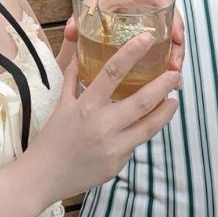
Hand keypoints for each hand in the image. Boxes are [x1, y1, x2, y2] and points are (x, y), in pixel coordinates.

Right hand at [23, 30, 181, 204]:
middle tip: (175, 74)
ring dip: (165, 111)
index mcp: (86, 106)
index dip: (132, 52)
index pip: (113, 72)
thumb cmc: (50, 139)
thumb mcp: (60, 104)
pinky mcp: (118, 164)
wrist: (42, 177)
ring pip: (149, 126)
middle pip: (142, 100)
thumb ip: (73, 78)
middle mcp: (102, 126)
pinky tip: (146, 125)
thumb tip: (80, 52)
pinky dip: (142, 132)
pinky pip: (135, 143)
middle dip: (163, 85)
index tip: (147, 38)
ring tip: (173, 100)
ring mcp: (113, 147)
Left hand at [59, 3, 184, 74]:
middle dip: (176, 45)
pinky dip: (169, 69)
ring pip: (169, 41)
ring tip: (175, 82)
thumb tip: (71, 31)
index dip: (171, 17)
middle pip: (168, 23)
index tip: (176, 37)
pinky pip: (165, 54)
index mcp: (125, 1)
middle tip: (175, 67)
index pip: (155, 1)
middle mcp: (140, 13)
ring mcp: (146, 30)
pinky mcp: (149, 47)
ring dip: (174, 60)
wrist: (83, 35)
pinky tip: (172, 85)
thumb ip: (75, 24)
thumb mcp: (80, 24)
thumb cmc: (83, 26)